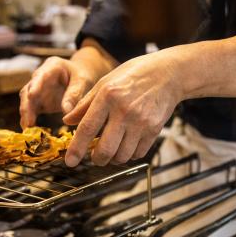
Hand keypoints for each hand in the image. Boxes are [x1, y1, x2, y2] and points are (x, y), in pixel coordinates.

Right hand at [19, 56, 96, 128]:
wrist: (79, 77)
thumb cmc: (81, 76)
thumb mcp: (82, 81)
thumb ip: (74, 94)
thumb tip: (66, 111)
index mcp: (52, 66)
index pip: (41, 75)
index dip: (36, 85)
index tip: (32, 95)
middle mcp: (40, 77)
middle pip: (29, 89)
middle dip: (27, 105)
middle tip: (28, 120)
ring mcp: (37, 89)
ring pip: (27, 100)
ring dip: (26, 114)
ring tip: (27, 128)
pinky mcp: (38, 101)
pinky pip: (31, 109)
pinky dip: (29, 118)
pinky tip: (29, 130)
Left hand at [63, 52, 182, 166]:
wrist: (167, 74)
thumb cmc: (134, 76)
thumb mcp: (105, 82)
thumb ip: (85, 103)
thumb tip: (68, 121)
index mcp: (107, 96)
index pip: (87, 128)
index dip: (76, 149)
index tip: (70, 162)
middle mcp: (124, 111)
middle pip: (105, 149)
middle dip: (97, 159)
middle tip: (95, 158)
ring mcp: (141, 122)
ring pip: (122, 155)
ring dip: (114, 158)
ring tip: (113, 150)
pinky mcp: (154, 129)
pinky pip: (138, 153)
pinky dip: (130, 155)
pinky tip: (128, 145)